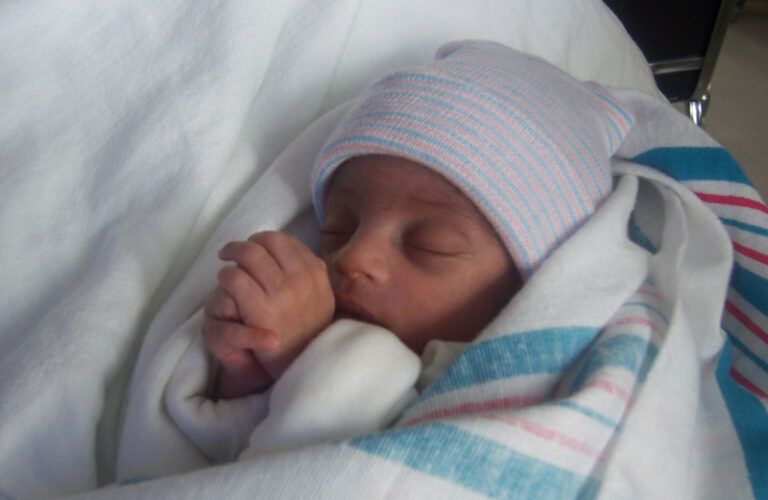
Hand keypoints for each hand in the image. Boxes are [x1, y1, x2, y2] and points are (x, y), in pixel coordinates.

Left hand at [203, 231, 334, 397]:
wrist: (300, 366)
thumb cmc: (308, 333)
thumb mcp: (322, 301)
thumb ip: (314, 276)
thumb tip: (306, 254)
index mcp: (316, 274)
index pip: (285, 241)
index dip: (264, 241)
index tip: (256, 248)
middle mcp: (301, 280)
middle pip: (266, 241)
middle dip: (246, 243)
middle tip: (234, 252)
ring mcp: (281, 293)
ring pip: (249, 254)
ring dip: (233, 255)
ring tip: (227, 265)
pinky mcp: (260, 309)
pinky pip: (235, 277)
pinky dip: (226, 274)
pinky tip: (225, 282)